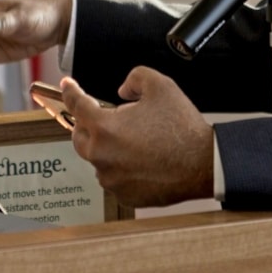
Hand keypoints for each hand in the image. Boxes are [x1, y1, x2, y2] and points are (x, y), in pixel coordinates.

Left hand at [61, 68, 213, 208]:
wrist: (204, 164)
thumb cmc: (182, 128)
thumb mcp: (160, 86)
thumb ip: (135, 78)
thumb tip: (122, 91)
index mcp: (105, 128)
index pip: (77, 105)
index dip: (71, 91)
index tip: (67, 86)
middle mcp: (101, 155)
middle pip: (80, 136)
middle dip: (90, 124)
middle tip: (113, 118)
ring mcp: (111, 179)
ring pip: (97, 158)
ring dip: (107, 147)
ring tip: (137, 141)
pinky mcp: (123, 194)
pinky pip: (113, 177)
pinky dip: (121, 167)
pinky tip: (142, 159)